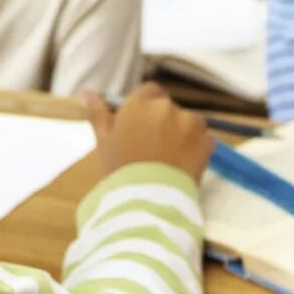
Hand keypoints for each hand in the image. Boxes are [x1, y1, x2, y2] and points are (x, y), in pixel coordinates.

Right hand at [84, 83, 212, 182]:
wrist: (147, 202)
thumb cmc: (120, 171)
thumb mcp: (103, 141)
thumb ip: (98, 112)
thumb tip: (88, 92)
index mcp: (139, 104)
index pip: (150, 91)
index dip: (148, 108)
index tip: (143, 126)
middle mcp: (165, 107)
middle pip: (168, 108)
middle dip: (164, 122)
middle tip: (154, 147)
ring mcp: (189, 123)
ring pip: (189, 122)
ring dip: (182, 133)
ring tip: (170, 159)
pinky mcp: (206, 142)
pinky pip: (203, 139)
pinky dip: (196, 148)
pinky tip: (183, 165)